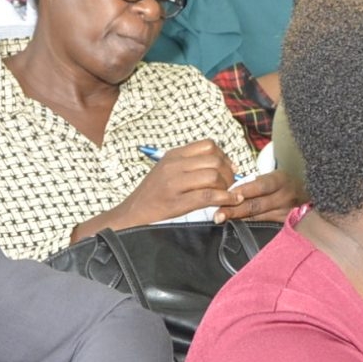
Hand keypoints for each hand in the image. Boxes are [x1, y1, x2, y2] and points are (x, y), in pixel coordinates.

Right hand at [113, 140, 237, 226]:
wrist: (130, 216)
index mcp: (173, 155)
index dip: (224, 156)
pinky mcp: (176, 202)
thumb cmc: (152, 196)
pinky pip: (208, 196)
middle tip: (231, 185)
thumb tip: (223, 163)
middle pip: (214, 160)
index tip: (230, 168)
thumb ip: (190, 165)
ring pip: (213, 176)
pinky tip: (232, 201)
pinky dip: (225, 198)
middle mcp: (173, 165)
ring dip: (227, 187)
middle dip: (229, 173)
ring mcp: (173, 183)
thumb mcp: (167, 171)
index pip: (208, 145)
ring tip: (228, 195)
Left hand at [216, 170, 301, 223]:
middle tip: (218, 214)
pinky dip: (247, 225)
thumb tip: (229, 189)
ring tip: (222, 220)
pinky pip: (263, 225)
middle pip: (257, 204)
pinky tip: (235, 226)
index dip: (244, 191)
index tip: (227, 194)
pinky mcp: (285, 225)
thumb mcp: (274, 177)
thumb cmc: (284, 184)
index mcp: (281, 180)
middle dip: (235, 209)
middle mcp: (285, 197)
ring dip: (238, 218)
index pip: (261, 185)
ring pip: (258, 217)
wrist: (308, 195)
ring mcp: (286, 213)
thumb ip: (254, 182)